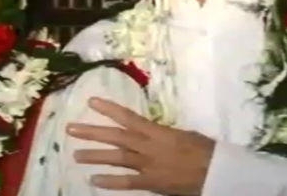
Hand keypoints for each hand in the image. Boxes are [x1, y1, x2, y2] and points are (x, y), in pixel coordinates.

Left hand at [67, 97, 214, 195]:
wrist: (216, 171)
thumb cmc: (203, 149)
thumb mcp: (182, 134)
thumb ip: (162, 134)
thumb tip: (150, 132)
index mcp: (156, 131)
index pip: (128, 117)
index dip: (109, 109)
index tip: (91, 102)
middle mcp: (147, 146)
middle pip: (115, 137)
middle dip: (92, 132)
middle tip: (71, 129)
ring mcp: (147, 165)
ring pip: (116, 158)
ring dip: (94, 156)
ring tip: (76, 155)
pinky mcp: (150, 183)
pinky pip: (126, 183)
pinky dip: (109, 182)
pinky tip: (93, 180)